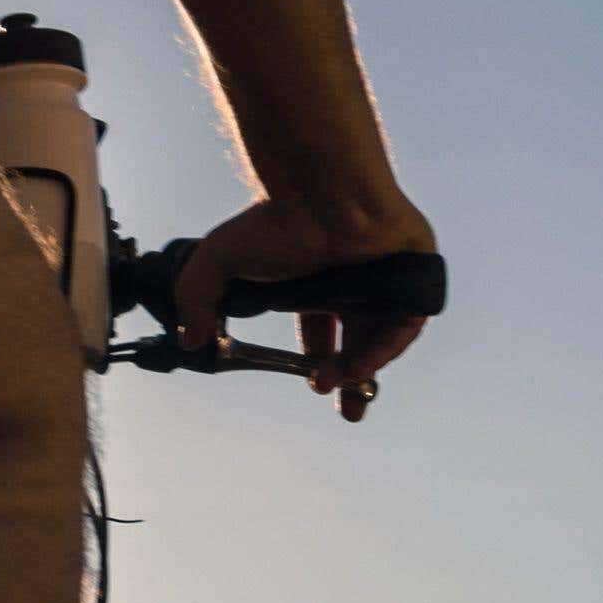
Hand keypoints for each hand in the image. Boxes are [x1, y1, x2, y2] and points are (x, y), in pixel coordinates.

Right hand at [172, 195, 439, 423]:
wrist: (321, 192)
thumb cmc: (275, 221)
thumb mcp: (219, 263)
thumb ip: (197, 300)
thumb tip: (189, 341)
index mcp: (315, 283)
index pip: (322, 332)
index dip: (320, 363)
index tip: (314, 385)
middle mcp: (354, 282)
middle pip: (359, 341)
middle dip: (352, 379)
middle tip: (347, 410)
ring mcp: (386, 278)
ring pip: (383, 336)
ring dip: (364, 367)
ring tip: (343, 383)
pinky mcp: (412, 274)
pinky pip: (406, 324)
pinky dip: (386, 348)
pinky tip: (362, 364)